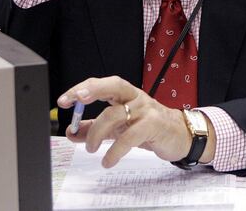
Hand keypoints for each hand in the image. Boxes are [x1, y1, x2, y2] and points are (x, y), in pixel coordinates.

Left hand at [57, 76, 205, 167]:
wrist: (181, 135)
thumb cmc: (150, 127)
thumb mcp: (120, 127)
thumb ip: (96, 128)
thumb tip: (71, 132)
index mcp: (127, 95)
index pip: (103, 85)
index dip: (82, 89)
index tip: (64, 100)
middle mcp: (136, 98)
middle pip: (113, 86)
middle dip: (91, 91)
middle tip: (74, 101)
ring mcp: (145, 110)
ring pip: (115, 114)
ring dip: (96, 133)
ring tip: (91, 148)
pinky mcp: (153, 125)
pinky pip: (129, 137)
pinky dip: (114, 151)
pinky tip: (107, 160)